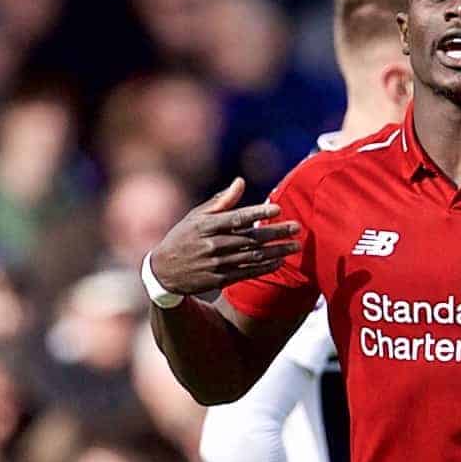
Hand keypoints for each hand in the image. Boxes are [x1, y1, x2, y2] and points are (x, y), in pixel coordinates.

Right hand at [149, 178, 300, 295]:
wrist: (164, 271)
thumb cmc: (183, 237)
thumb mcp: (196, 216)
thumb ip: (221, 200)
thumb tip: (241, 182)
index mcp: (206, 226)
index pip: (237, 218)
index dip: (258, 214)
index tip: (278, 210)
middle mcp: (212, 245)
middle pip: (250, 238)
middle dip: (276, 233)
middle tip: (296, 228)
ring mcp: (216, 263)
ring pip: (252, 257)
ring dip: (276, 252)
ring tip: (295, 246)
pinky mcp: (219, 279)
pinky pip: (247, 273)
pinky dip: (265, 268)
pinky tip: (280, 262)